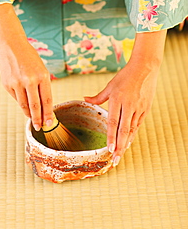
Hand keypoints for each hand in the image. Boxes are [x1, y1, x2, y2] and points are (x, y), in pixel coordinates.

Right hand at [0, 38, 52, 130]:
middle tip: (40, 127)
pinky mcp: (7, 84)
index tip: (50, 123)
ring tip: (32, 118)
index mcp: (42, 76)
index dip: (48, 113)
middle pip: (35, 106)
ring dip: (29, 114)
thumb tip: (43, 107)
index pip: (46, 100)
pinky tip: (24, 103)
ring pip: (24, 105)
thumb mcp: (41, 70)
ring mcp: (17, 83)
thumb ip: (43, 86)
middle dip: (38, 119)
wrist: (12, 46)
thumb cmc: (30, 59)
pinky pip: (16, 98)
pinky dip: (21, 102)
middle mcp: (30, 80)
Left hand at [84, 30, 166, 166]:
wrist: (144, 69)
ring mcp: (138, 108)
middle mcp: (128, 106)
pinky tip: (128, 143)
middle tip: (115, 160)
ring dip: (126, 143)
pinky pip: (138, 125)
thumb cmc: (125, 77)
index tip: (109, 148)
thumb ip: (98, 97)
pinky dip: (133, 135)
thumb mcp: (110, 86)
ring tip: (120, 154)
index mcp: (117, 99)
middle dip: (119, 146)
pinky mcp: (145, 109)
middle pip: (124, 130)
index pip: (113, 122)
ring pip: (132, 130)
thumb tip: (84, 99)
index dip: (111, 136)